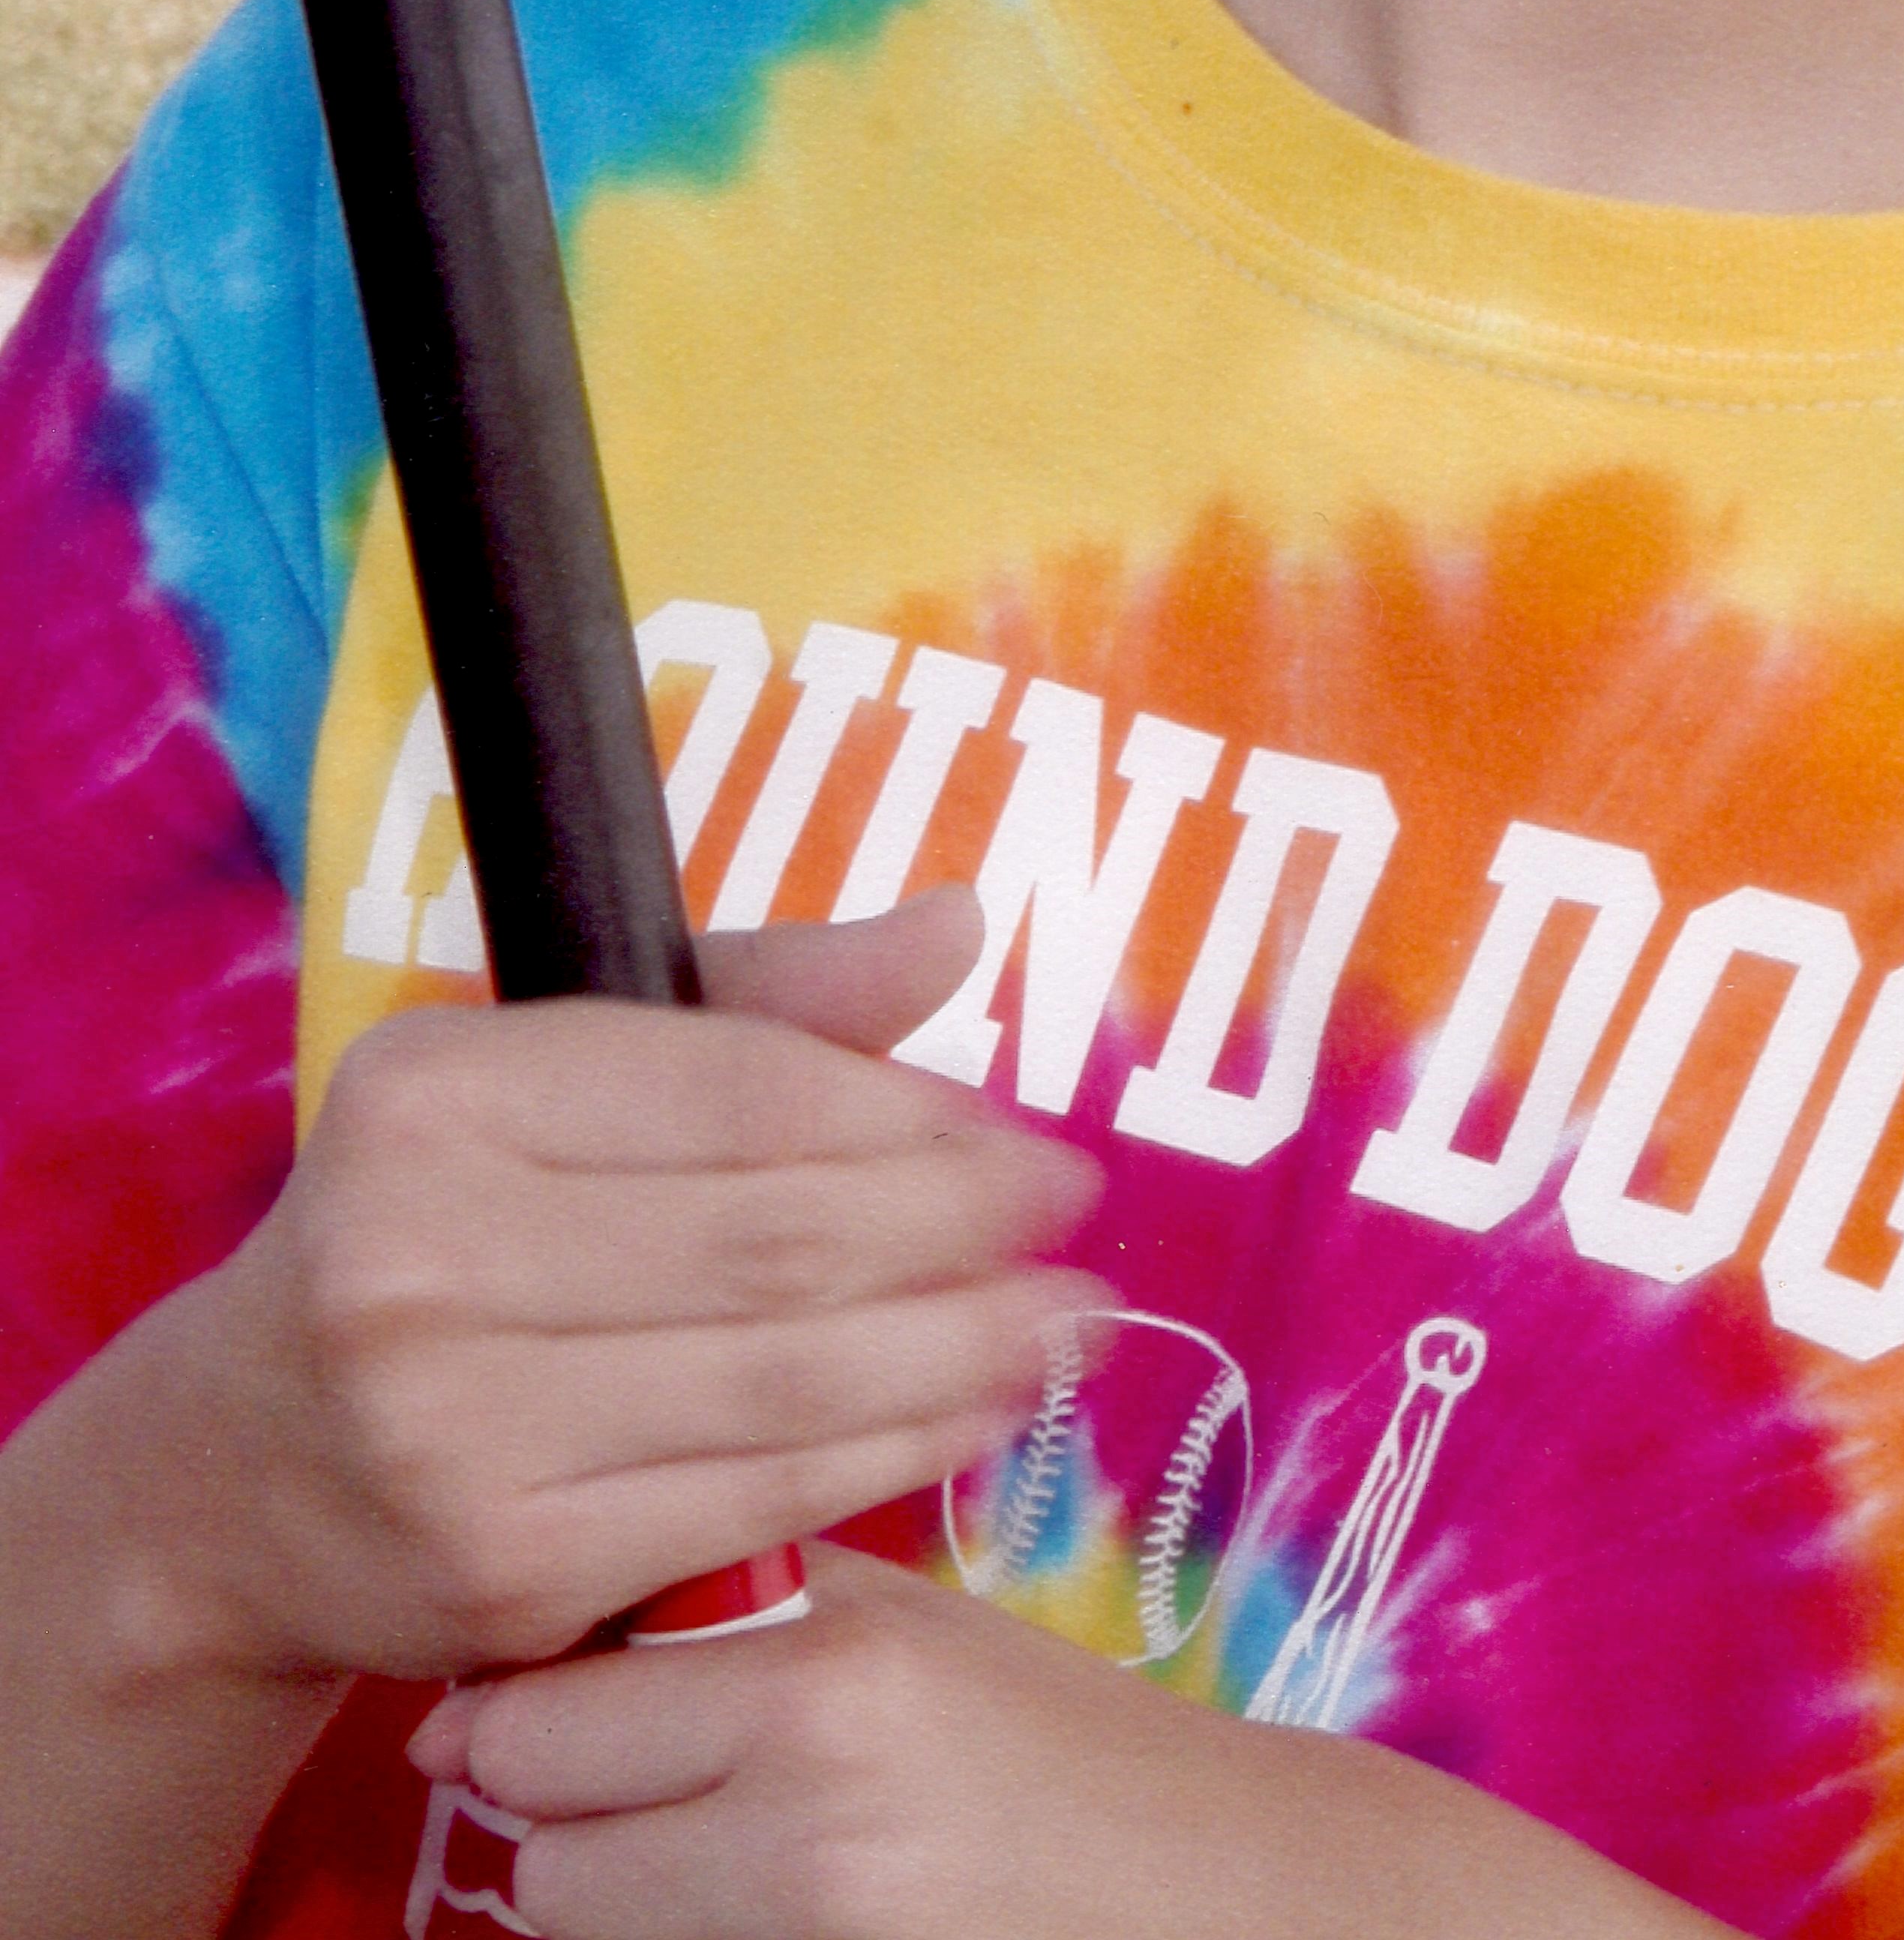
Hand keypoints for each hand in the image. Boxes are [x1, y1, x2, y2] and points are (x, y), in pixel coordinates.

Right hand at [128, 893, 1097, 1692]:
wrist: (235, 1474)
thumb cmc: (438, 1229)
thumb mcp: (551, 1072)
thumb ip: (763, 1002)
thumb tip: (958, 924)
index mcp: (437, 1093)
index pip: (743, 1090)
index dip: (912, 1112)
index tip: (1022, 1131)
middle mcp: (420, 1258)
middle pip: (778, 1240)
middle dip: (964, 1227)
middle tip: (1072, 1220)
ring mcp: (451, 1433)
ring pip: (786, 1379)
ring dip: (962, 1350)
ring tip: (1067, 1323)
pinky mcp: (500, 1574)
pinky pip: (752, 1502)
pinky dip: (890, 1456)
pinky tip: (974, 1418)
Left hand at [404, 1548, 1726, 1939]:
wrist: (1208, 1887)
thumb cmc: (1055, 1742)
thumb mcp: (912, 1627)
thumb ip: (738, 1606)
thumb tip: (550, 1623)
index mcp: (823, 1677)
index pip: (537, 1721)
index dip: (521, 1716)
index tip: (531, 1707)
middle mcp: (802, 1815)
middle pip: (539, 1849)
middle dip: (564, 1820)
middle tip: (648, 1786)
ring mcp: (812, 1937)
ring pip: (575, 1933)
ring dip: (615, 1896)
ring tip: (719, 1848)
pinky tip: (765, 1912)